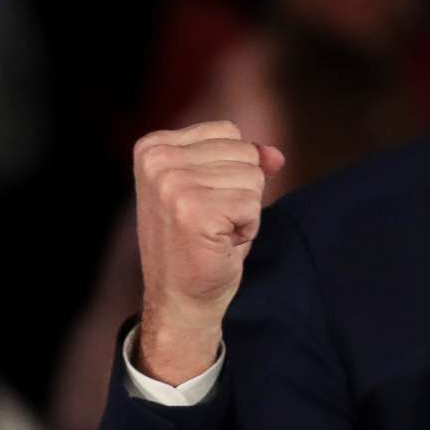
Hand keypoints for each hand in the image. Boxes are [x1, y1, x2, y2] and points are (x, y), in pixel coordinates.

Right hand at [133, 121, 286, 383]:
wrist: (179, 298)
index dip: (230, 170)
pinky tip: (219, 243)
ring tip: (215, 232)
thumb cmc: (197, 243)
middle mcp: (158, 160)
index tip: (202, 201)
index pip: (228, 131)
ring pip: (253, 178)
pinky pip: (253, 205)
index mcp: (153, 147)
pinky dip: (247, 228)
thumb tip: (276, 155)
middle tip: (211, 220)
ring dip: (245, 210)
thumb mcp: (215, 189)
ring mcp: (173, 184)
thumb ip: (244, 162)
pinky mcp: (194, 211)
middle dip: (241, 190)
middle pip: (244, 152)